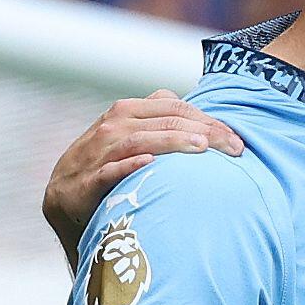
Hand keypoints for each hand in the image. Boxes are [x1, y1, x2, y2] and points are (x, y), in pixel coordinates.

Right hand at [42, 92, 242, 257]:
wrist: (66, 196)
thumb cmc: (111, 166)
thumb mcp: (135, 138)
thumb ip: (164, 126)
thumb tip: (209, 126)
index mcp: (130, 111)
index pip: (177, 107)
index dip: (209, 120)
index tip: (238, 141)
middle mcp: (115, 125)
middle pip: (166, 120)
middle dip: (205, 132)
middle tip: (235, 149)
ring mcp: (100, 151)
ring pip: (141, 139)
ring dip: (172, 142)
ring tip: (202, 148)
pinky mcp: (87, 180)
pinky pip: (109, 170)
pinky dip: (129, 164)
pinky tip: (150, 163)